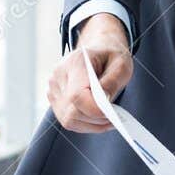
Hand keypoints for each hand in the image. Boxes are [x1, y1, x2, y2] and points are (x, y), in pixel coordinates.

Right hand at [48, 14, 131, 132]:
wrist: (98, 49)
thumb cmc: (111, 57)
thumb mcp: (122, 65)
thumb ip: (113, 82)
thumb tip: (104, 103)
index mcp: (75, 62)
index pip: (77, 95)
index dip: (94, 110)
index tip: (112, 114)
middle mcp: (59, 74)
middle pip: (72, 111)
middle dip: (95, 119)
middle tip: (114, 118)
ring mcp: (53, 87)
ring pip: (68, 120)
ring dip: (91, 124)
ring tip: (108, 119)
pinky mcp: (54, 98)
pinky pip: (68, 120)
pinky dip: (85, 124)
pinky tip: (98, 119)